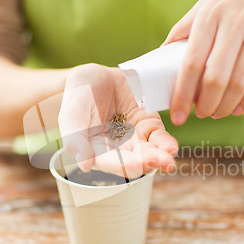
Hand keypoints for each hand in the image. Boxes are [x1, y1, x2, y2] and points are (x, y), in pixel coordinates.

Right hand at [59, 64, 177, 177]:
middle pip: (134, 161)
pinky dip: (166, 144)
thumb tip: (84, 166)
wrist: (95, 77)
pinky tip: (171, 148)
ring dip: (160, 158)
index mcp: (97, 152)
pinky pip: (160, 138)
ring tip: (168, 159)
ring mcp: (136, 139)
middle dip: (146, 162)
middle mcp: (118, 151)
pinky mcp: (149, 126)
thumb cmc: (78, 98)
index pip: (110, 163)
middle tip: (157, 161)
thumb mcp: (71, 115)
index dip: (123, 165)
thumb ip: (75, 139)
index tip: (135, 166)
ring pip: (150, 153)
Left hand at [164, 0, 243, 123]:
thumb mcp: (207, 4)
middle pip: (215, 79)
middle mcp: (234, 25)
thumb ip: (184, 28)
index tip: (177, 115)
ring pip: (240, 82)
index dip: (182, 95)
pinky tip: (239, 107)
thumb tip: (162, 53)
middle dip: (205, 105)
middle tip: (200, 114)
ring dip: (225, 106)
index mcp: (209, 17)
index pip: (190, 65)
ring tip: (217, 113)